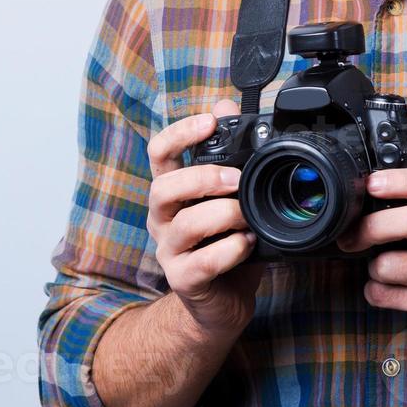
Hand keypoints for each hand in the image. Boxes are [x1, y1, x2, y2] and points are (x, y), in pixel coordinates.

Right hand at [146, 99, 264, 335]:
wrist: (221, 303)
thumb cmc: (226, 243)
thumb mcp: (230, 195)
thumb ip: (228, 152)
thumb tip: (227, 103)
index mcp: (172, 192)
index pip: (159, 153)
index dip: (180, 133)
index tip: (210, 121)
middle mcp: (162, 218)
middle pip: (162, 187)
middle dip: (202, 177)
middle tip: (236, 179)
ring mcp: (169, 251)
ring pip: (183, 224)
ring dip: (222, 214)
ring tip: (247, 216)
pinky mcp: (183, 280)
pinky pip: (201, 263)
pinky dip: (229, 250)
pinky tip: (247, 244)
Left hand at [336, 168, 406, 351]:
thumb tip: (371, 195)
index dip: (401, 180)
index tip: (372, 184)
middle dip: (371, 227)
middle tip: (353, 235)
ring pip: (390, 265)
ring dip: (373, 269)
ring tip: (382, 269)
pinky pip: (388, 295)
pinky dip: (375, 293)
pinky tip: (386, 290)